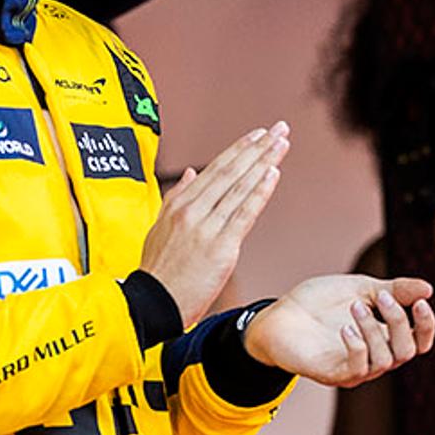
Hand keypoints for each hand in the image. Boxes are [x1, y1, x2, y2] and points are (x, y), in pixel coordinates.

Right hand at [140, 124, 286, 324]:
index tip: (258, 135)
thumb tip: (192, 172)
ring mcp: (207, 228)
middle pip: (231, 171)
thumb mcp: (159, 228)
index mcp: (179, 205)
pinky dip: (260, 192)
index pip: (215, 168)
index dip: (239, 149)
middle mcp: (193, 211)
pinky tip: (273, 174)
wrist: (152, 305)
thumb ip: (176, 197)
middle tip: (279, 129)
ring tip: (282, 144)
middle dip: (258, 148)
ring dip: (265, 162)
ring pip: (240, 187)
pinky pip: (244, 214)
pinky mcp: (221, 247)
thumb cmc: (159, 271)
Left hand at [245, 274, 434, 387]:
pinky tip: (346, 328)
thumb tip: (428, 289)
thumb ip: (395, 290)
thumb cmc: (320, 302)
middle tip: (382, 297)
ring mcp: (353, 369)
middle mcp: (373, 357)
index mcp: (384, 337)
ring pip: (384, 361)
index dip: (427, 326)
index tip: (421, 302)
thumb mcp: (362, 288)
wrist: (279, 314)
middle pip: (406, 352)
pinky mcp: (332, 375)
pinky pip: (356, 370)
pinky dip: (357, 347)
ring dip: (374, 330)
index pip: (419, 342)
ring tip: (355, 307)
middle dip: (399, 322)